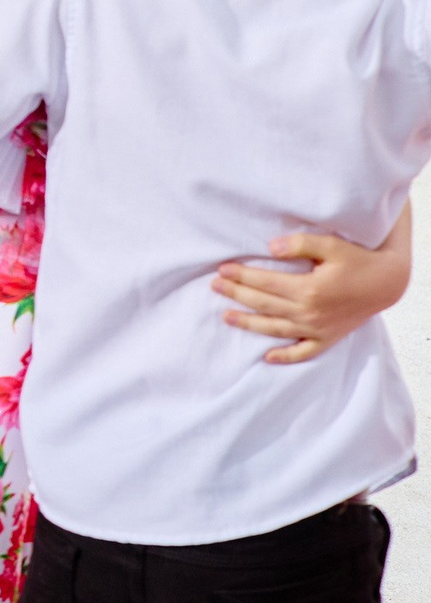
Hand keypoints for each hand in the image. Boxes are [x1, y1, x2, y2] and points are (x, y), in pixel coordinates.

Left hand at [215, 207, 412, 365]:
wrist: (387, 283)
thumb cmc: (358, 261)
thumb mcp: (331, 245)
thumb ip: (300, 244)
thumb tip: (270, 247)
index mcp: (308, 289)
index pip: (265, 282)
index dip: (241, 275)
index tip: (222, 270)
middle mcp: (310, 312)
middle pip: (264, 304)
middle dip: (237, 294)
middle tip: (214, 286)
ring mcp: (318, 329)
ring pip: (275, 329)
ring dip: (249, 324)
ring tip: (225, 316)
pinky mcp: (328, 338)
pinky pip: (304, 352)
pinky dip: (286, 356)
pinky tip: (267, 358)